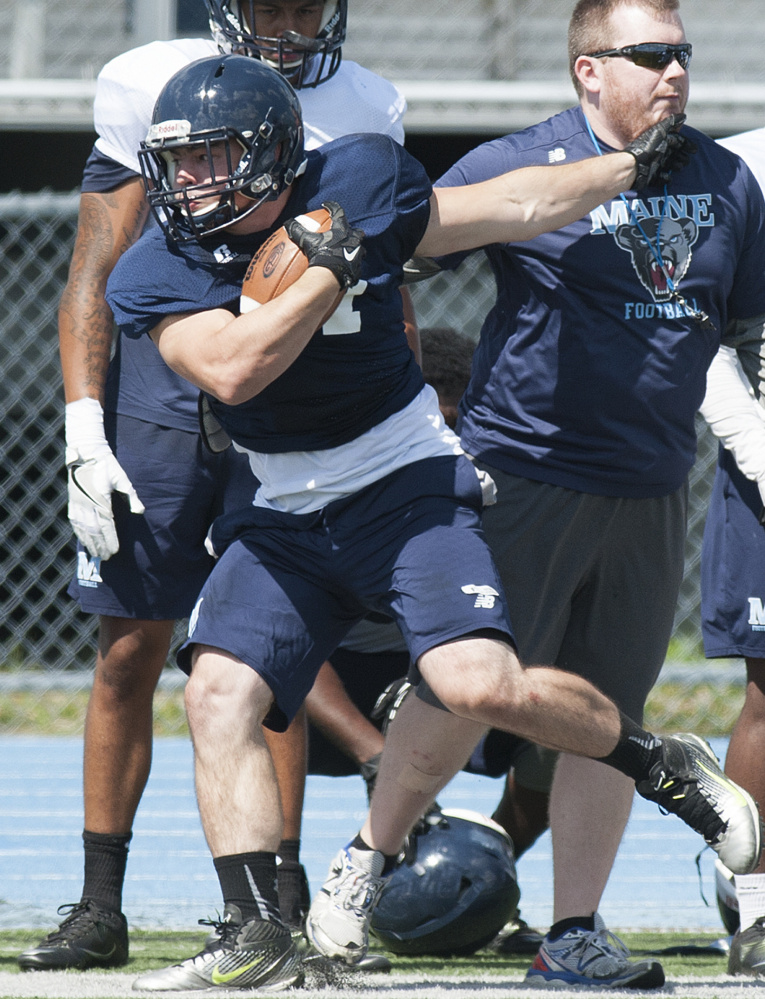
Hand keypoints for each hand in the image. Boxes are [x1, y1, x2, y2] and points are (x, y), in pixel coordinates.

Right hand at [65, 398, 144, 559]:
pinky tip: (83, 541)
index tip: (115, 551)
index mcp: (100, 499)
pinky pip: (74, 522)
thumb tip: (140, 511)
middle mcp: (87, 503)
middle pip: (94, 531)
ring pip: (83, 528)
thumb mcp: (122, 478)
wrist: (87, 453)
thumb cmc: (107, 466)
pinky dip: (79, 533)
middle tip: (106, 558)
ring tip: (95, 554)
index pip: (106, 525)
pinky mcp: (73, 501)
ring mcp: (78, 503)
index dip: (110, 539)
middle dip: (100, 545)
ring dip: (89, 542)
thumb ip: (132, 495)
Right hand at [285, 201, 364, 288]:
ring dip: (353, 249)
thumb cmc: (320, 256)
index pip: (338, 213)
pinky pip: (355, 266)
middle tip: (345, 233)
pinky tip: (344, 268)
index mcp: (343, 231)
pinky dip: (350, 266)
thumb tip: (287, 223)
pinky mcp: (357, 270)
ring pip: (359, 250)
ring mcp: (357, 256)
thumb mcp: (306, 241)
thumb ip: (297, 230)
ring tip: (347, 251)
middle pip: (357, 232)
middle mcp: (354, 241)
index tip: (326, 206)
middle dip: (352, 232)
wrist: (330, 277)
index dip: (332, 207)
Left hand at [624, 113, 696, 188]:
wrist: (633, 165)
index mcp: (662, 141)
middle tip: (687, 161)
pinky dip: (665, 178)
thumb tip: (683, 116)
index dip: (686, 145)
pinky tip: (669, 177)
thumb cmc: (647, 147)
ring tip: (679, 167)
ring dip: (676, 166)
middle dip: (682, 157)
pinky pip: (661, 178)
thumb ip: (671, 123)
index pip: (678, 142)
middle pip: (674, 154)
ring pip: (669, 165)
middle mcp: (659, 152)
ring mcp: (655, 165)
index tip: (694, 150)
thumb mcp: (660, 131)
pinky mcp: (651, 177)